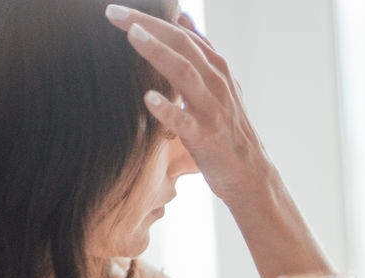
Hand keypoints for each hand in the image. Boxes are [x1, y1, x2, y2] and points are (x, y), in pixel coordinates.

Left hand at [104, 5, 272, 203]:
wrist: (251, 174)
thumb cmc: (229, 129)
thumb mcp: (220, 83)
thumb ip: (202, 50)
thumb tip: (183, 17)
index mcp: (216, 69)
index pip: (181, 34)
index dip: (151, 18)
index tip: (116, 10)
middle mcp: (216, 84)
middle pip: (181, 45)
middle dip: (147, 26)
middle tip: (113, 13)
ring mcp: (212, 111)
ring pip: (185, 74)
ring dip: (159, 54)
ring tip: (133, 36)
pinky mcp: (206, 139)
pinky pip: (185, 122)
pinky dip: (168, 110)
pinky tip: (148, 99)